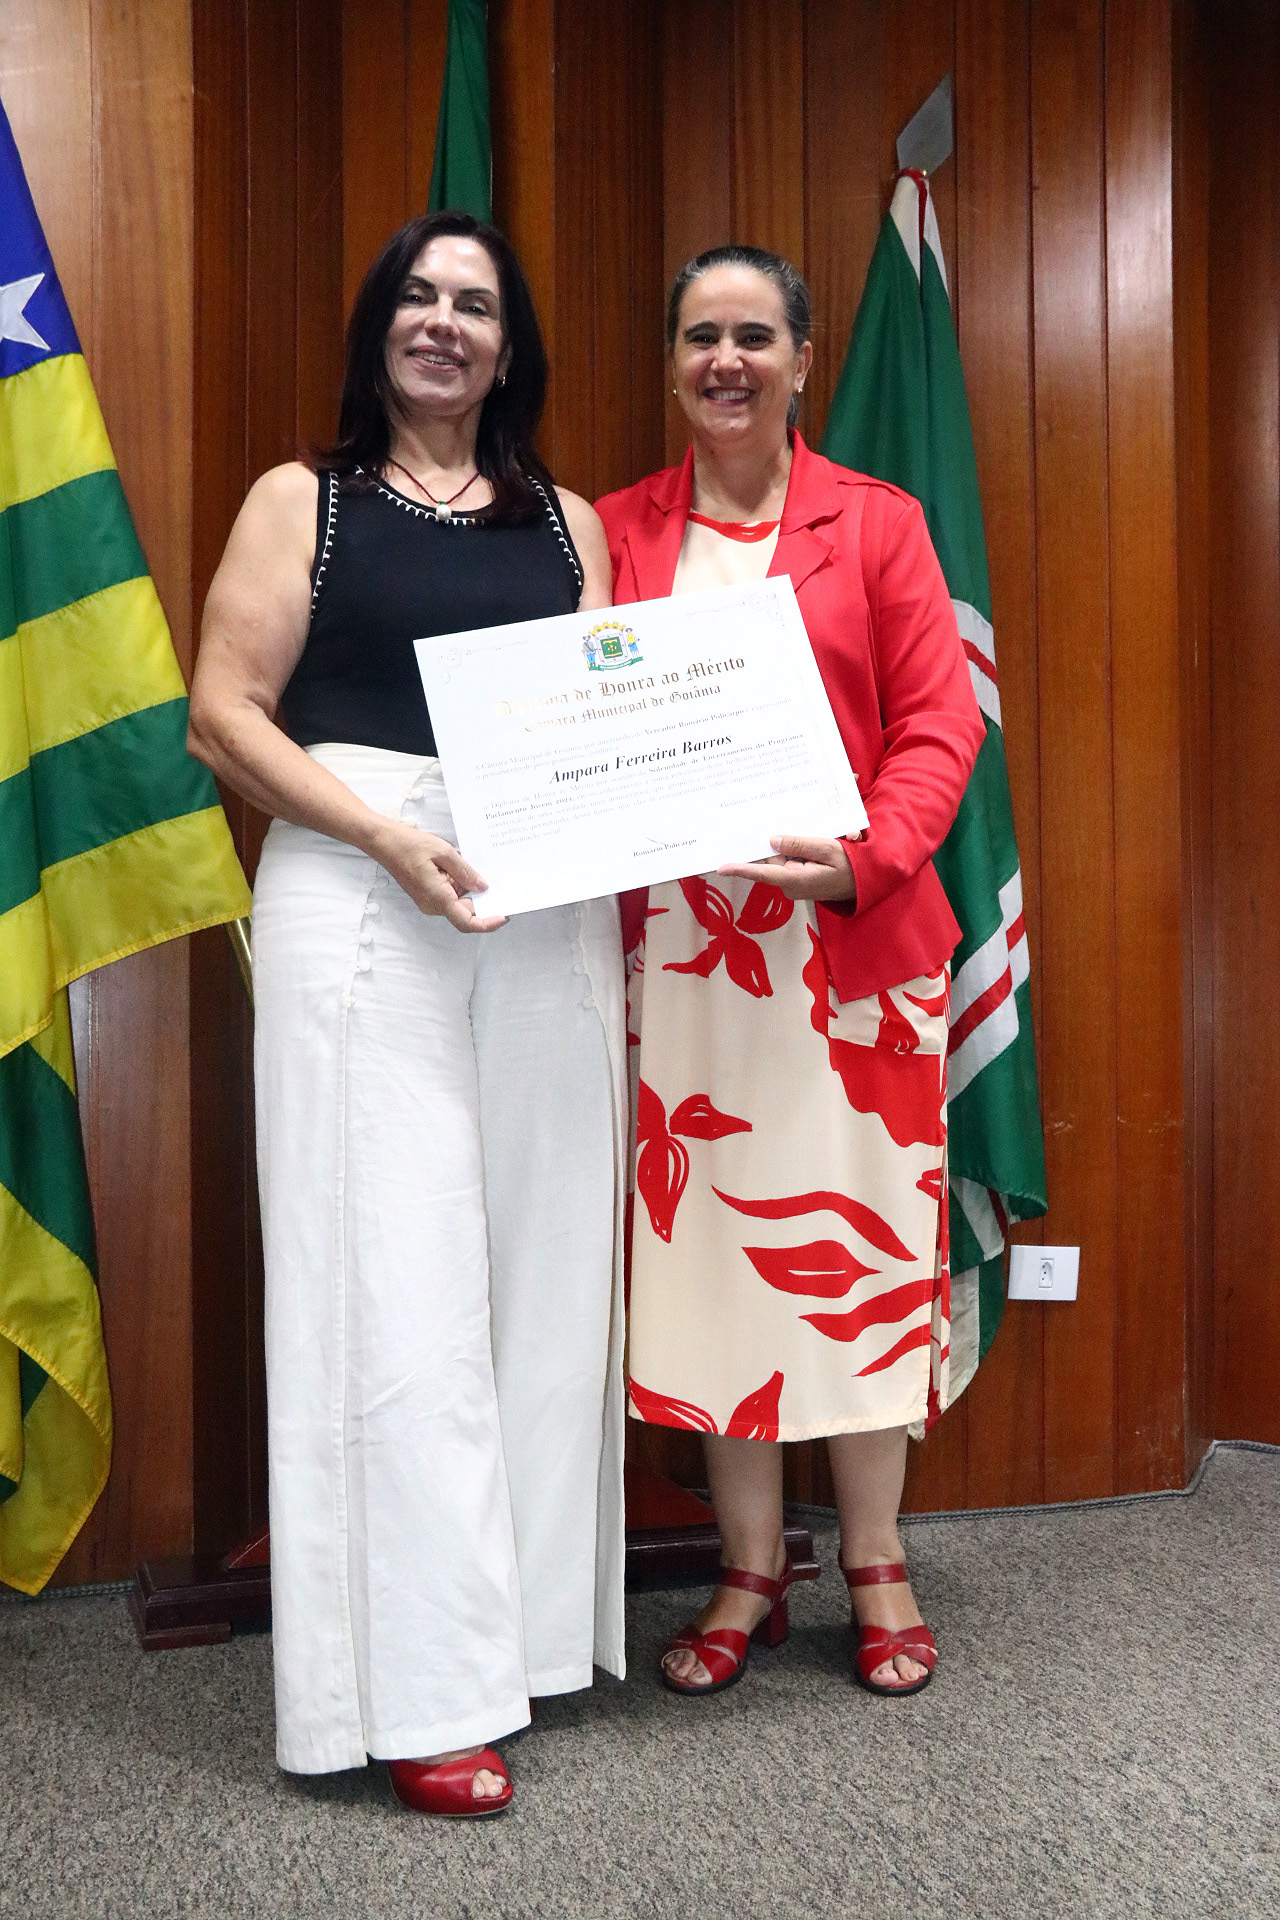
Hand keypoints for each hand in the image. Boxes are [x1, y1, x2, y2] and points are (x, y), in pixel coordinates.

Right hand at [377, 821, 506, 933]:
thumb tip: (483, 887)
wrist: (382, 841)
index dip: (488, 923)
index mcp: (437, 897)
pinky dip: (460, 885)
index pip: (467, 922)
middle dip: (482, 900)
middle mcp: (432, 905)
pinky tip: (461, 867)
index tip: (504, 916)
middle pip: (465, 912)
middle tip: (498, 882)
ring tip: (472, 866)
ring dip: (469, 889)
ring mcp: (428, 901)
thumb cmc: (408, 844)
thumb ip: (466, 872)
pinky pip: (449, 896)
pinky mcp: (427, 894)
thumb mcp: (444, 852)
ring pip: (458, 903)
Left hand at [717, 834, 856, 904]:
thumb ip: (798, 844)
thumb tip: (772, 840)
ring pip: (783, 858)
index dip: (740, 870)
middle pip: (772, 859)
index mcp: (795, 879)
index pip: (762, 873)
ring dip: (791, 845)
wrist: (868, 881)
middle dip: (774, 843)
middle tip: (777, 822)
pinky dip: (797, 851)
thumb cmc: (852, 866)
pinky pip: (792, 862)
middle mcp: (791, 885)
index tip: (721, 868)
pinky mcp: (801, 880)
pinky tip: (810, 842)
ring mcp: (796, 884)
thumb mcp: (827, 849)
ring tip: (808, 835)